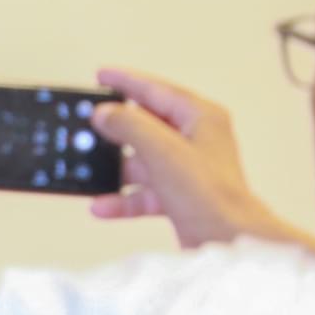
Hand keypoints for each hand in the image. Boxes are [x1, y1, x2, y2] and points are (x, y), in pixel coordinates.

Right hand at [88, 67, 284, 247]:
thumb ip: (130, 126)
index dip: (126, 81)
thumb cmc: (210, 195)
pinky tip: (102, 205)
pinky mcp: (178, 195)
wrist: (226, 239)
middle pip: (146, 126)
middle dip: (115, 132)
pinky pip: (143, 191)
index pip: (157, 90)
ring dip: (115, 170)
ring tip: (90, 171)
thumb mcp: (162, 152)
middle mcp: (195, 140)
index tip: (101, 76)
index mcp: (200, 118)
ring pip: (141, 161)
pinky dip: (123, 198)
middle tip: (88, 126)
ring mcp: (186, 168)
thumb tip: (105, 113)